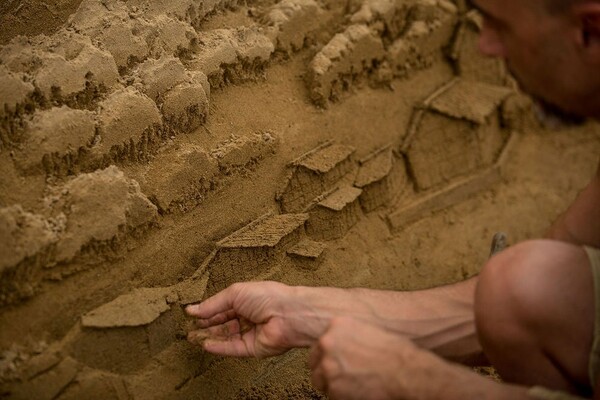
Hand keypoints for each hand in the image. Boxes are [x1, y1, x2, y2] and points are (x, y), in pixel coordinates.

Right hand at [185, 281, 326, 357]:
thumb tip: (192, 309)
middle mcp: (248, 317)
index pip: (222, 308)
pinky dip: (219, 347)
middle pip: (222, 324)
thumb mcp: (235, 293)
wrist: (288, 314)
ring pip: (226, 337)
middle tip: (189, 329)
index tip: (191, 315)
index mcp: (246, 300)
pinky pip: (233, 349)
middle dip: (206, 327)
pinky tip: (205, 345)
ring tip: (192, 338)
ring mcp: (251, 333)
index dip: (207, 312)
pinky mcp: (253, 348)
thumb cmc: (267, 296)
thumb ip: (213, 304)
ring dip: (209, 338)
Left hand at [310, 317, 426, 399]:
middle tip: (342, 375)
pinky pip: (329, 394)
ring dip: (331, 383)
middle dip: (326, 368)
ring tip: (352, 384)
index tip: (336, 361)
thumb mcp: (368, 330)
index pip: (320, 342)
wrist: (406, 371)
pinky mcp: (333, 387)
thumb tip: (338, 346)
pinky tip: (357, 390)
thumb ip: (347, 336)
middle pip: (314, 360)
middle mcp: (328, 342)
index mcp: (337, 325)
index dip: (328, 354)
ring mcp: (328, 365)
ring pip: (319, 379)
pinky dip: (340, 395)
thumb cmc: (395, 352)